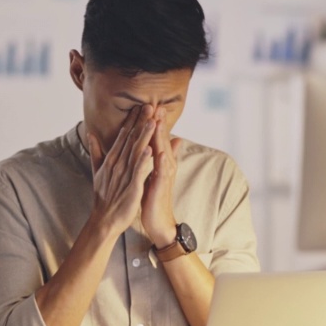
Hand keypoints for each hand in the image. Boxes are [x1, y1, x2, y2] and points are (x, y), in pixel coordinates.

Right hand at [87, 105, 155, 241]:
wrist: (104, 219)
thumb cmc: (104, 195)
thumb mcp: (98, 170)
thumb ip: (96, 151)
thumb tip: (90, 133)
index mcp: (112, 159)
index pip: (123, 136)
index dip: (132, 120)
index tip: (140, 105)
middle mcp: (118, 164)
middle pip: (131, 140)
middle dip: (140, 122)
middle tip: (149, 105)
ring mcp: (124, 175)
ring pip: (136, 152)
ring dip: (144, 136)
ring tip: (153, 121)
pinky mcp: (131, 188)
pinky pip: (138, 173)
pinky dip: (144, 161)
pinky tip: (150, 150)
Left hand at [142, 107, 183, 247]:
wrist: (159, 221)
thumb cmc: (156, 196)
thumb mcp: (158, 172)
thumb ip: (164, 155)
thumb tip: (175, 139)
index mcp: (162, 161)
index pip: (159, 137)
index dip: (156, 121)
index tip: (151, 104)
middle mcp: (166, 165)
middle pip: (163, 140)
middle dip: (160, 123)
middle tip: (157, 105)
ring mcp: (165, 175)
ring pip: (164, 152)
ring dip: (161, 138)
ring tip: (158, 122)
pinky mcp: (161, 187)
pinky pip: (162, 172)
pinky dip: (162, 162)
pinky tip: (160, 152)